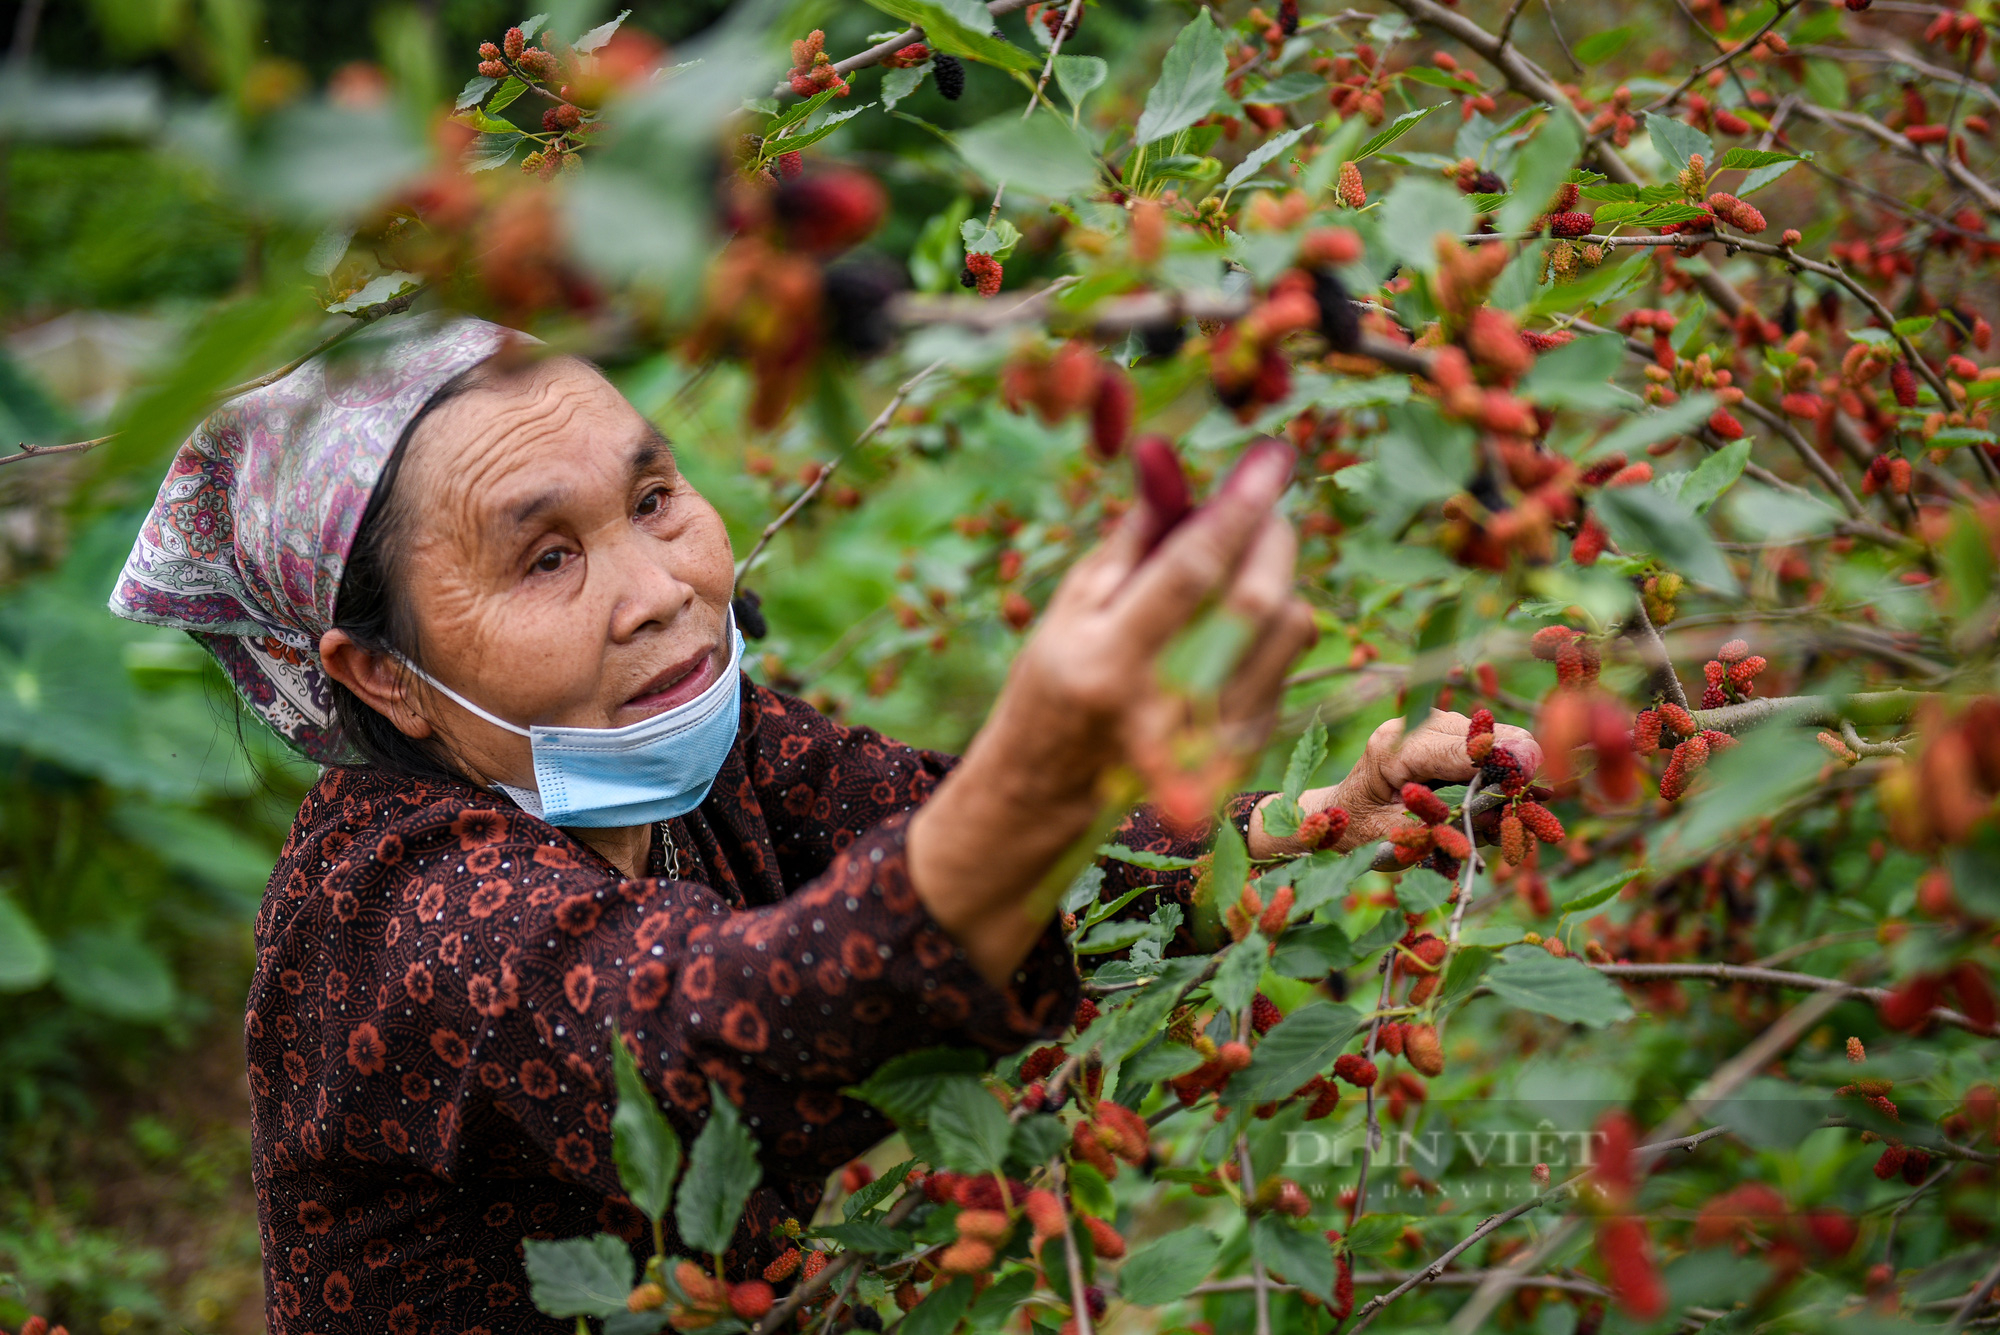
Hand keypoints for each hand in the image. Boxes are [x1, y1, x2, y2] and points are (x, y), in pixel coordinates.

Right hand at [908, 439, 1316, 983]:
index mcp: (1109, 662)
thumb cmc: (1056, 680)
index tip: (1269, 459)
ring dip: (1277, 577)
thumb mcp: (1073, 608)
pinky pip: (1287, 660)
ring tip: (1241, 563)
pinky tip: (1232, 623)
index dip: (1236, 508)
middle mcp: (1166, 706)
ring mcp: (1211, 737)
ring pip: (1288, 629)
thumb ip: (1132, 540)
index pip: (1190, 571)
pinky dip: (1271, 623)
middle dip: (1274, 535)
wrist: (1050, 791)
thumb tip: (1171, 460)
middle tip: (1267, 500)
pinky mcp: (1243, 749)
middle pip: (1255, 603)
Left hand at [1248, 711, 1541, 857]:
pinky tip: (1489, 802)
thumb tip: (1495, 819)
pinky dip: (1497, 774)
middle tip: (1521, 813)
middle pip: (1485, 735)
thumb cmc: (1356, 832)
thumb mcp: (1393, 840)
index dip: (1503, 759)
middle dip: (1511, 773)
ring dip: (1505, 777)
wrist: (1331, 815)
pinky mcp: (1442, 733)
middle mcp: (1412, 728)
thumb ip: (1440, 828)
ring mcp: (1428, 725)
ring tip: (1496, 819)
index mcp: (1392, 750)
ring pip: (1491, 738)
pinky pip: (1483, 747)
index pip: (1460, 747)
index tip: (1536, 774)